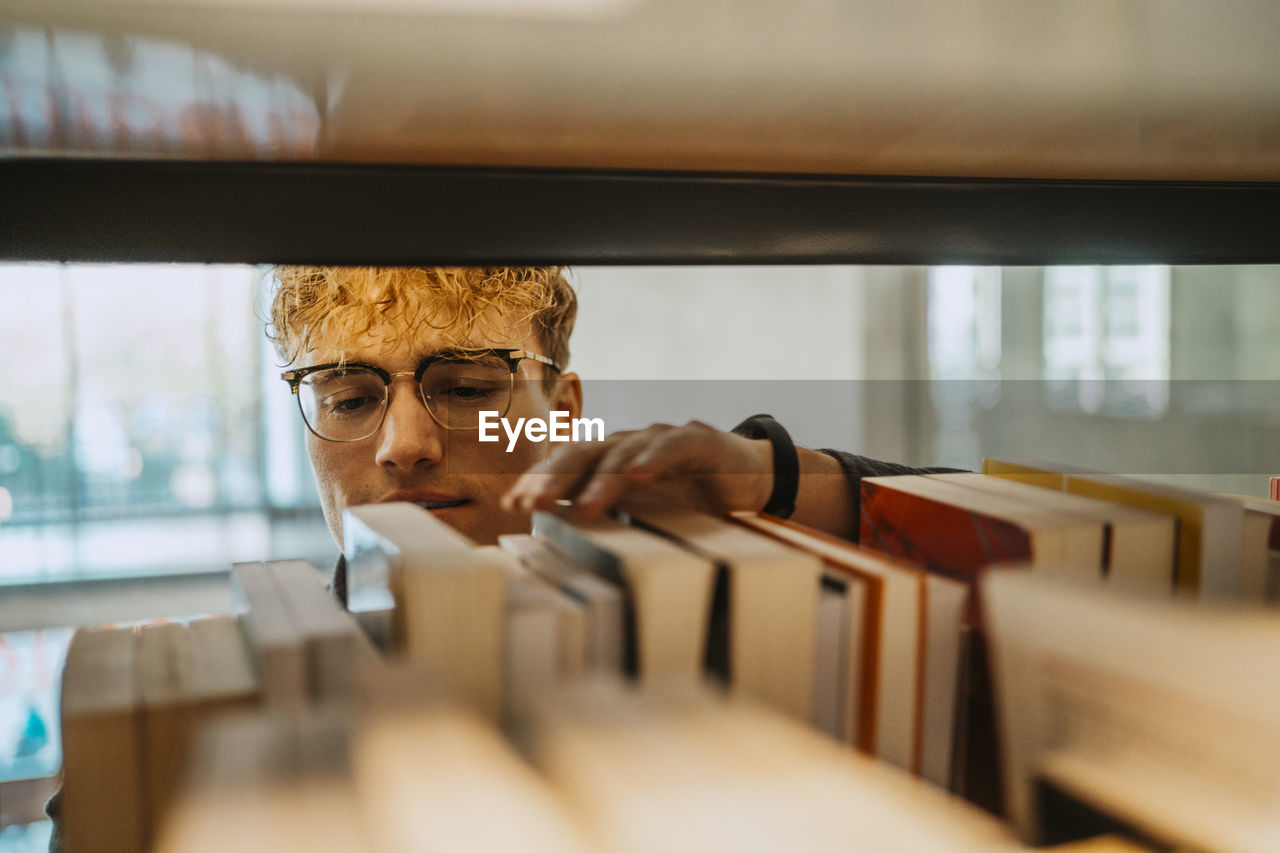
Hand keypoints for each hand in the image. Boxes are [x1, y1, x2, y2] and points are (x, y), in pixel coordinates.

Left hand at [501, 421, 773, 519]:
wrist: (752, 480)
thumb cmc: (693, 499)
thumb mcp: (646, 513)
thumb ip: (611, 516)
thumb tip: (563, 542)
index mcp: (611, 461)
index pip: (566, 466)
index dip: (539, 481)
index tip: (513, 504)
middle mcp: (630, 444)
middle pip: (582, 454)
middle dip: (554, 478)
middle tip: (531, 503)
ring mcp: (661, 438)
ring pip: (621, 453)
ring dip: (600, 479)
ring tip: (584, 505)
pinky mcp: (697, 440)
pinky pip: (668, 448)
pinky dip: (650, 460)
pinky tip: (635, 477)